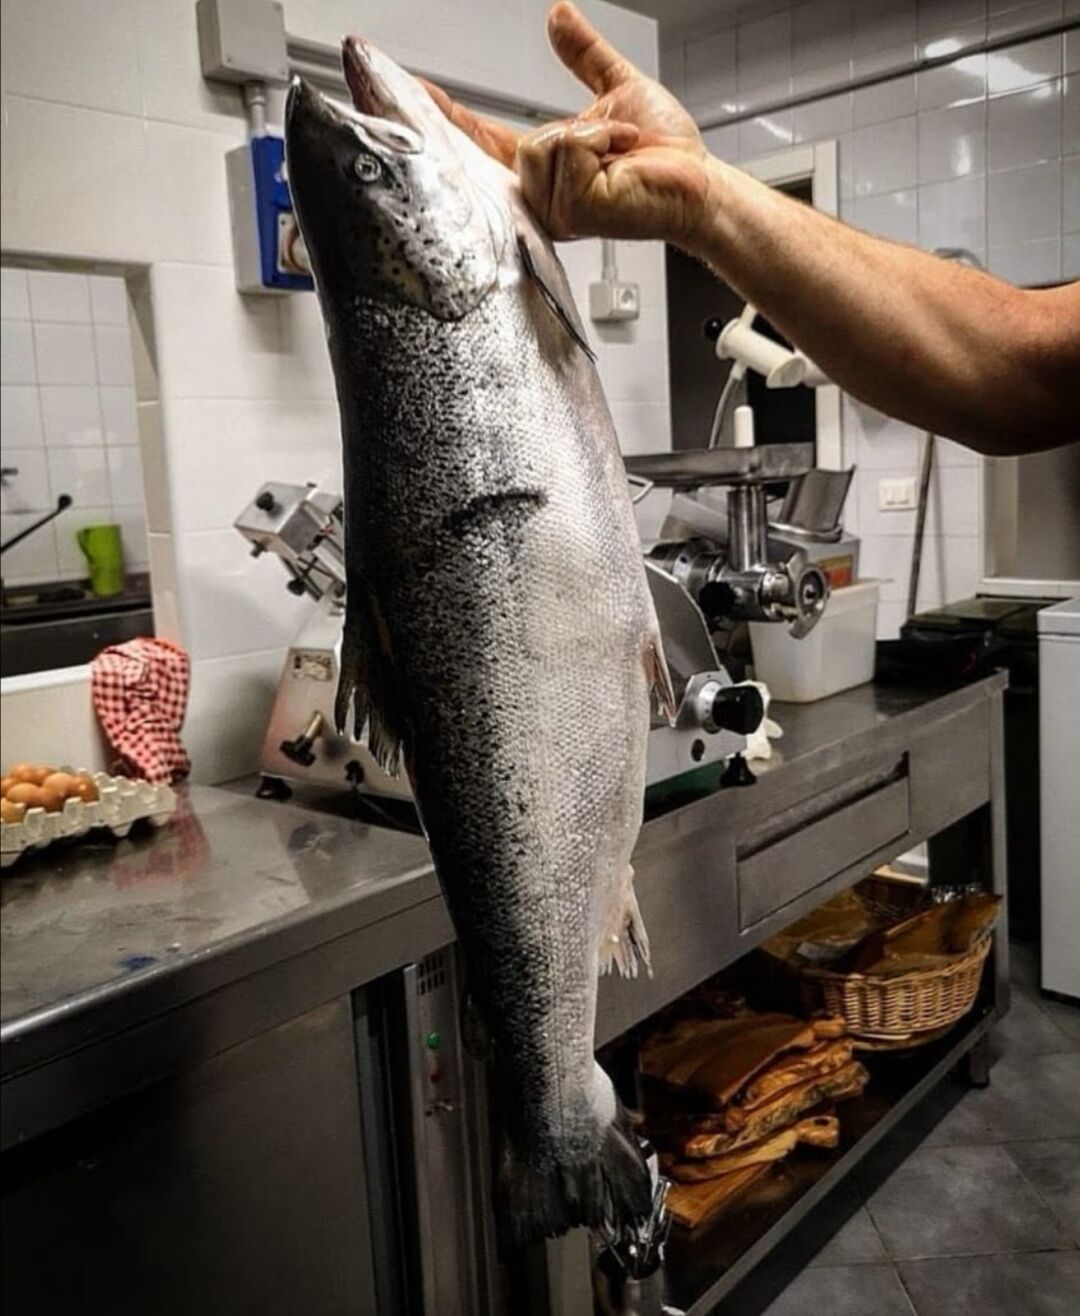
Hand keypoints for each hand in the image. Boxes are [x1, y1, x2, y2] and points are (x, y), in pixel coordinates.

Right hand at [424, 2, 709, 245]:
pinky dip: (603, 140)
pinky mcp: (573, 213)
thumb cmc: (666, 154)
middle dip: (574, 130)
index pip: (482, 142)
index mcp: (544, 169)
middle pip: (517, 142)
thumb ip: (583, 55)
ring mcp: (554, 212)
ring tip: (621, 152)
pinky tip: (622, 160)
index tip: (408, 90)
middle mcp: (541, 197)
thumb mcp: (617, 89)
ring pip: (542, 144)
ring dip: (594, 133)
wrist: (699, 183)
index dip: (446, 117)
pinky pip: (568, 149)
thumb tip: (558, 15)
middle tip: (617, 141)